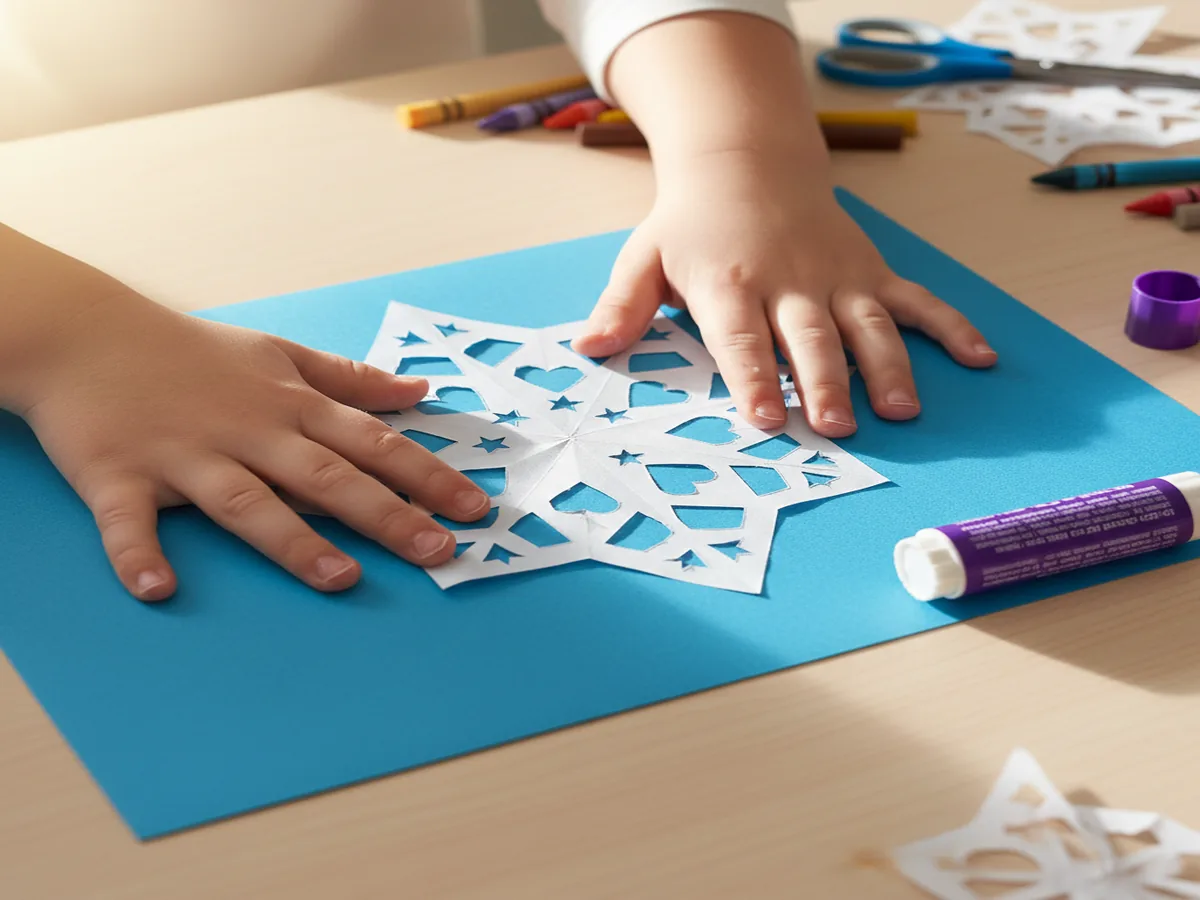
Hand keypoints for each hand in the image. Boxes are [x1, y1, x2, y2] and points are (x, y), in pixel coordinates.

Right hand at [17, 294, 489, 601]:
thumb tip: (418, 390)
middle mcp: (250, 432)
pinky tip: (158, 588)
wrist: (89, 333)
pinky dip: (139, 553)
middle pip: (328, 477)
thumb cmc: (194, 352)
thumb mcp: (282, 354)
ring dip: (292, 539)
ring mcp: (186, 455)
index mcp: (291, 406)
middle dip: (387, 515)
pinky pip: (129, 522)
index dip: (427, 476)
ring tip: (339, 577)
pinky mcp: (120, 475)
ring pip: (248, 500)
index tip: (474, 508)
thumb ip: (351, 379)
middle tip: (437, 550)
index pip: (373, 443)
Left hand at [573, 150, 996, 434]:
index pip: (740, 338)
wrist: (747, 161)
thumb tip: (587, 348)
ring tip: (902, 411)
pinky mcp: (870, 271)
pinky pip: (916, 299)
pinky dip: (951, 326)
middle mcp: (788, 281)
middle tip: (837, 426)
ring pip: (867, 324)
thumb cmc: (691, 224)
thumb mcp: (644, 258)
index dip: (755, 377)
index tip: (767, 417)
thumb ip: (621, 305)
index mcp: (729, 283)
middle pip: (810, 337)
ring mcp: (837, 276)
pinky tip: (981, 358)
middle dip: (825, 382)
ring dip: (888, 367)